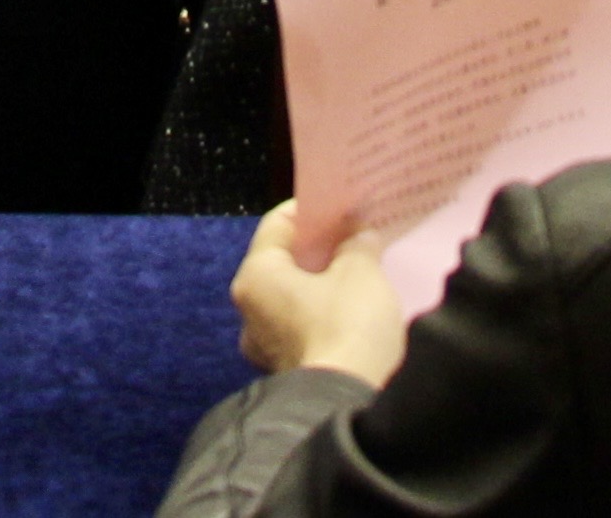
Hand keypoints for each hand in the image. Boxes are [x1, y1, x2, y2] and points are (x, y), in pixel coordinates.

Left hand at [230, 202, 409, 389]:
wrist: (349, 404)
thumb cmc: (347, 325)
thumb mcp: (360, 271)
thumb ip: (357, 245)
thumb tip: (358, 237)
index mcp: (256, 277)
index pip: (278, 224)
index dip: (313, 210)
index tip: (343, 206)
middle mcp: (249, 311)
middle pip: (285, 263)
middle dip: (320, 249)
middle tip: (355, 236)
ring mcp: (266, 347)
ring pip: (295, 298)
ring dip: (324, 284)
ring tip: (360, 271)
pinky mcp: (288, 371)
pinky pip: (305, 328)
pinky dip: (325, 315)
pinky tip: (355, 310)